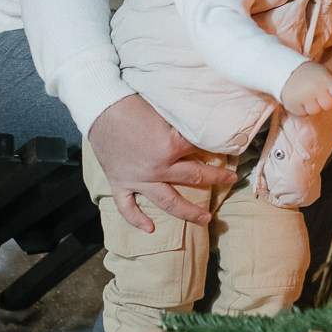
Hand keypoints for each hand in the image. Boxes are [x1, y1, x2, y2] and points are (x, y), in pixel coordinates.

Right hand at [87, 90, 235, 232]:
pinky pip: (128, 207)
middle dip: (216, 179)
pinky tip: (150, 228)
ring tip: (205, 219)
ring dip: (188, 212)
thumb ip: (183, 127)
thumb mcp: (166, 112)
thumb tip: (202, 130)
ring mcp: (139, 179)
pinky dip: (137, 219)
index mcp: (171, 146)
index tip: (230, 150)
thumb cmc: (133, 104)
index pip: (202, 149)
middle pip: (194, 177)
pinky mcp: (120, 183)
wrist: (101, 108)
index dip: (217, 148)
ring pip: (168, 201)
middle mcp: (158, 168)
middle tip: (231, 181)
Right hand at [280, 60, 331, 117]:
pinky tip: (300, 99)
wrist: (287, 71)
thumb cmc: (310, 74)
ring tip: (308, 96)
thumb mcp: (324, 74)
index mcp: (325, 80)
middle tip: (320, 96)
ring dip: (313, 106)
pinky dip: (303, 109)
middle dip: (326, 103)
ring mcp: (303, 98)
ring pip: (315, 111)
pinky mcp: (293, 105)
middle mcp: (315, 89)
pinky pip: (304, 113)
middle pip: (328, 106)